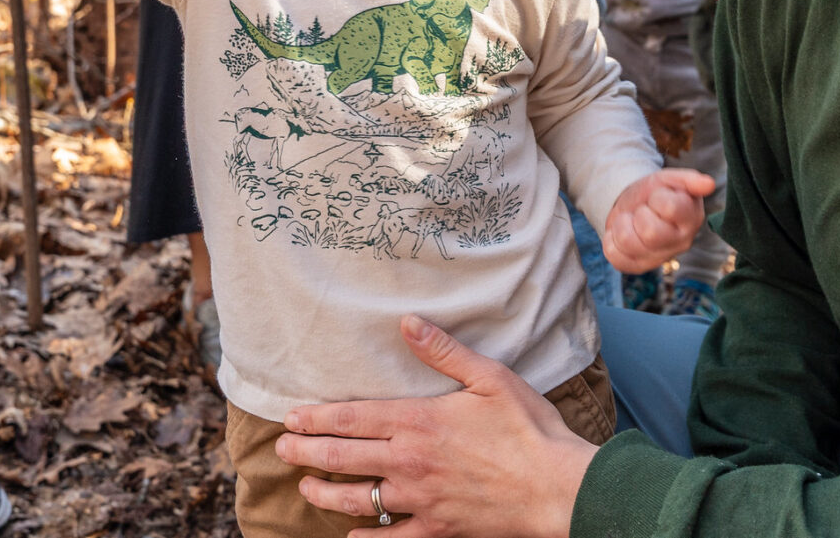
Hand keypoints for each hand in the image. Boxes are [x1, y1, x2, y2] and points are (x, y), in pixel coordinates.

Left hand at [278, 315, 597, 537]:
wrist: (556, 487)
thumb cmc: (527, 428)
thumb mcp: (490, 377)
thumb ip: (444, 352)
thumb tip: (407, 323)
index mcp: (418, 421)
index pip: (352, 417)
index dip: (316, 417)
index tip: (290, 416)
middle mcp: (409, 462)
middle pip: (342, 458)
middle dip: (306, 452)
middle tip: (283, 447)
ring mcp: (420, 500)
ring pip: (357, 500)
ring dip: (324, 494)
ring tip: (305, 487)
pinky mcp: (437, 530)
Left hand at [603, 168, 714, 273]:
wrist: (636, 205)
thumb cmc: (657, 192)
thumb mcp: (669, 180)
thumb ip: (688, 180)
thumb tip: (708, 184)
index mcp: (691, 218)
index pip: (670, 208)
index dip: (657, 198)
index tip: (658, 197)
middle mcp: (680, 242)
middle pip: (650, 232)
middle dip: (639, 214)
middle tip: (644, 210)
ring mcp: (660, 257)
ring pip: (628, 242)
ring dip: (622, 224)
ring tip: (631, 220)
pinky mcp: (639, 266)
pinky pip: (615, 257)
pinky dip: (611, 240)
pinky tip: (624, 233)